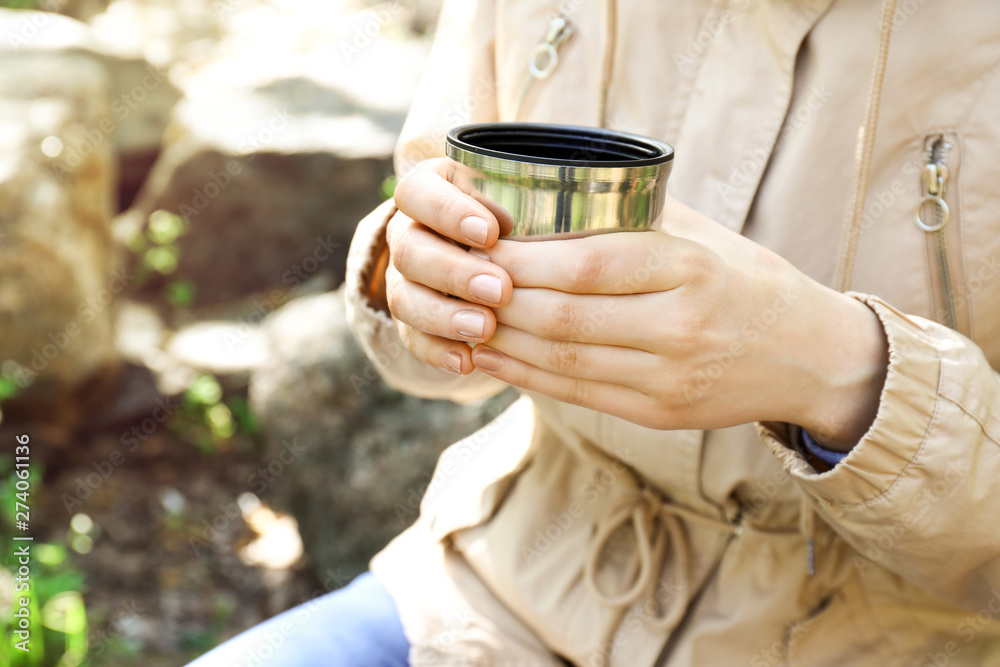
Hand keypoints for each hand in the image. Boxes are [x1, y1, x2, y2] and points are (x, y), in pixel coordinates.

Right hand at [385, 158, 513, 375]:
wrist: (491, 248)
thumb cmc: (516, 212)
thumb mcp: (521, 194)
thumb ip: (529, 200)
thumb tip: (565, 227)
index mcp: (430, 191)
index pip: (417, 193)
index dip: (446, 212)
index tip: (490, 233)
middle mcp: (409, 232)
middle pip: (409, 251)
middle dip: (454, 273)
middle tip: (500, 290)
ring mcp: (405, 277)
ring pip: (404, 297)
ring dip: (444, 316)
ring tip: (484, 329)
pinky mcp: (411, 318)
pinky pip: (413, 338)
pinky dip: (439, 351)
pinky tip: (466, 361)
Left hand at [468, 198, 888, 449]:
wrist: (812, 357)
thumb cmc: (750, 281)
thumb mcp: (706, 234)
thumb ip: (639, 213)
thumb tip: (557, 188)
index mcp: (692, 268)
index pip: (589, 264)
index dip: (524, 259)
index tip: (482, 245)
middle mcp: (681, 326)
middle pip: (565, 316)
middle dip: (500, 300)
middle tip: (458, 281)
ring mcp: (670, 377)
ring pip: (563, 361)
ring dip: (503, 341)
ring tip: (463, 319)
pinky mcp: (660, 414)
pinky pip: (577, 395)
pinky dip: (526, 376)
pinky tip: (493, 358)